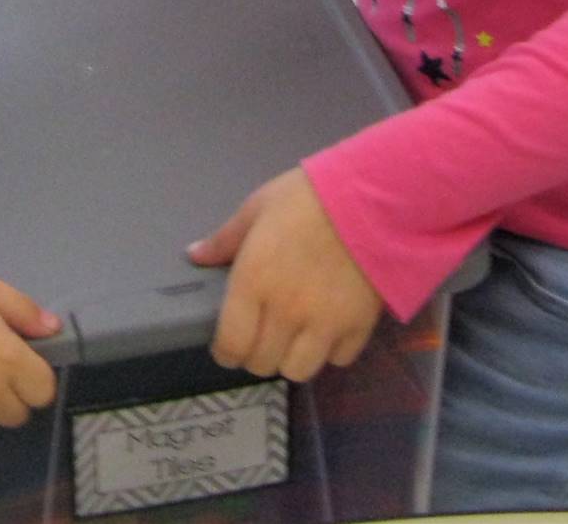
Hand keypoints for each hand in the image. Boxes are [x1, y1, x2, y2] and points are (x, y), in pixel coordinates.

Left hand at [189, 169, 382, 382]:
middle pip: (262, 363)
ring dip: (290, 358)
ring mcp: (324, 324)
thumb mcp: (257, 207)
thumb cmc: (307, 197)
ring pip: (298, 370)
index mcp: (254, 281)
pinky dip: (329, 351)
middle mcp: (286, 311)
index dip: (225, 352)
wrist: (372, 197)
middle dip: (255, 353)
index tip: (227, 345)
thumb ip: (225, 239)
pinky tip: (327, 329)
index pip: (231, 344)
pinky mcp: (359, 327)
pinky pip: (338, 359)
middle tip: (260, 335)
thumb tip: (195, 256)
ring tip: (292, 338)